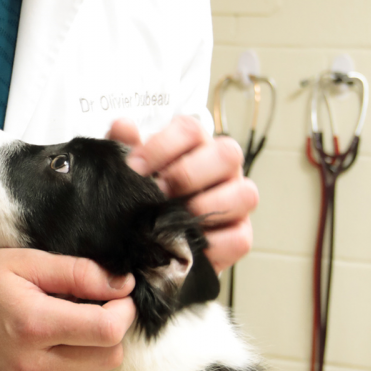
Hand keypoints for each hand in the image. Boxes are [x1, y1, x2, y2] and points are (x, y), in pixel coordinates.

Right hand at [0, 250, 135, 370]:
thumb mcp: (27, 262)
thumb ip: (78, 273)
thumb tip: (123, 285)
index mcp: (34, 325)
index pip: (108, 331)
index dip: (123, 311)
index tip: (115, 295)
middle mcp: (32, 364)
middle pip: (109, 357)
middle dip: (111, 329)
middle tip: (91, 307)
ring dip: (91, 348)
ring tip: (62, 325)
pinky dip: (71, 364)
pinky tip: (49, 345)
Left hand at [109, 115, 256, 272]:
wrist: (150, 242)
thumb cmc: (146, 197)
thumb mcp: (132, 171)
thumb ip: (125, 147)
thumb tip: (124, 127)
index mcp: (197, 145)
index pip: (191, 130)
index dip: (162, 146)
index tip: (134, 167)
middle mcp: (224, 168)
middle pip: (227, 154)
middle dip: (187, 174)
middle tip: (158, 192)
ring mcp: (237, 201)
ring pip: (246, 193)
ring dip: (206, 206)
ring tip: (173, 219)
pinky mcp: (240, 236)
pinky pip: (240, 238)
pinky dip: (213, 243)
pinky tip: (185, 243)